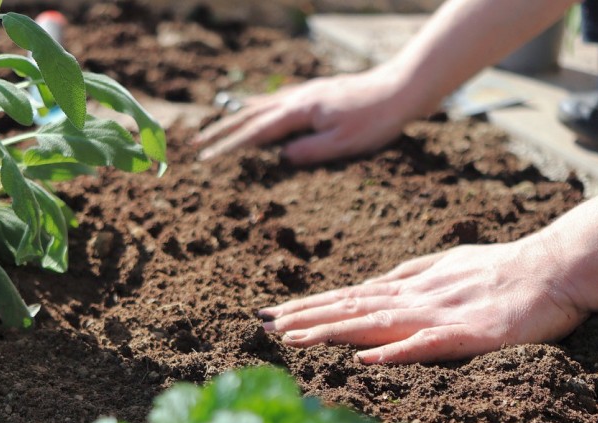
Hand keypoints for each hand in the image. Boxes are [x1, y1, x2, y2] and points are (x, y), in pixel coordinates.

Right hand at [194, 66, 417, 164]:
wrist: (400, 89)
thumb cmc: (375, 120)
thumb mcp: (343, 144)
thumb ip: (310, 151)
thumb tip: (281, 158)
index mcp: (300, 112)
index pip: (256, 132)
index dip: (229, 147)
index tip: (207, 159)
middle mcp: (298, 98)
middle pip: (250, 116)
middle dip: (222, 131)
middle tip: (197, 144)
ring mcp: (305, 93)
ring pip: (261, 105)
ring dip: (235, 118)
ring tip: (216, 128)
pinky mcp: (315, 93)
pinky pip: (277, 100)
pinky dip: (258, 107)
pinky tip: (256, 109)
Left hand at [258, 239, 587, 363]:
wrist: (557, 266)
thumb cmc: (504, 268)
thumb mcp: (448, 266)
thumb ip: (411, 275)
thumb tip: (374, 284)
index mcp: (412, 286)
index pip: (350, 297)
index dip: (311, 306)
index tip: (273, 314)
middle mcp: (417, 298)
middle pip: (352, 308)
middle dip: (305, 317)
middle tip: (263, 325)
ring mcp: (441, 314)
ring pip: (376, 323)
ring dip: (332, 330)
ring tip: (293, 339)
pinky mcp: (469, 334)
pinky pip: (427, 344)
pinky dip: (394, 351)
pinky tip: (364, 358)